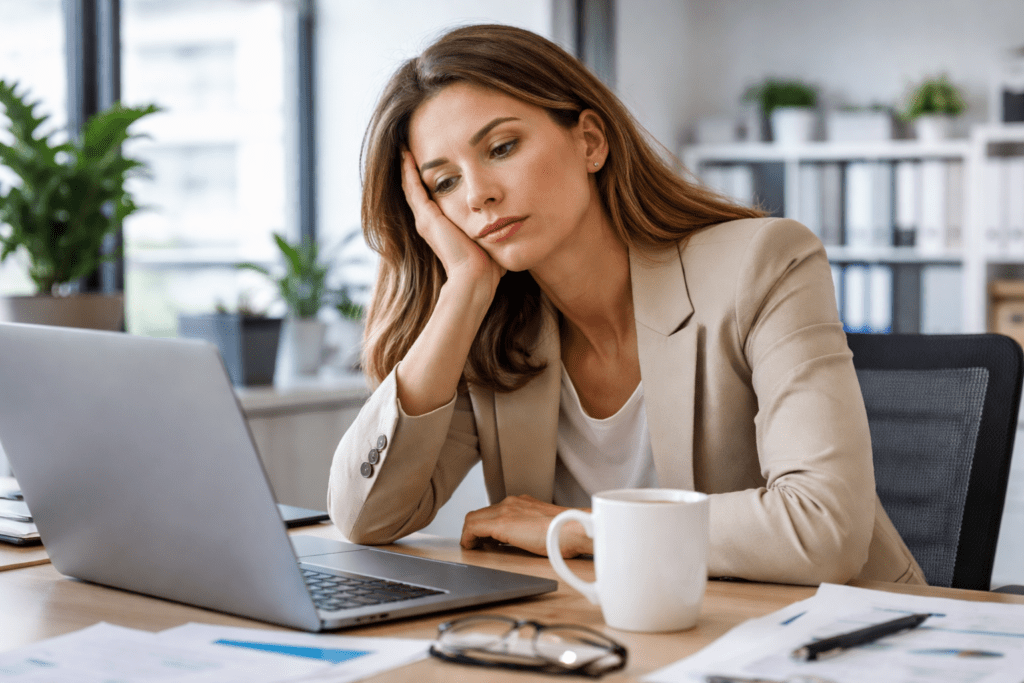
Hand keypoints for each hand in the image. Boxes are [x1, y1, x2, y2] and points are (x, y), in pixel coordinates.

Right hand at [400, 150, 504, 292]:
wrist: (475, 277)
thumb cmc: (487, 265)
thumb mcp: (488, 238)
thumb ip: (492, 228)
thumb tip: (509, 222)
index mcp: (441, 227)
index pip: (430, 198)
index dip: (429, 179)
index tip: (431, 161)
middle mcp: (428, 222)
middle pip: (416, 190)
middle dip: (413, 169)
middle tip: (409, 148)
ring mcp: (425, 220)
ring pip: (410, 186)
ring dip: (407, 166)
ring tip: (403, 148)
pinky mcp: (426, 218)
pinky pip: (412, 188)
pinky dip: (408, 171)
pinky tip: (406, 154)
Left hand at [460, 494, 591, 557]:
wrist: (573, 529)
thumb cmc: (566, 532)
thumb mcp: (545, 526)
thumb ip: (532, 527)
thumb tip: (528, 539)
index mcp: (522, 502)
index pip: (494, 510)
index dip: (485, 525)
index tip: (485, 538)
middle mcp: (511, 502)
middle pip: (480, 513)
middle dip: (475, 529)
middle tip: (477, 544)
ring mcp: (505, 510)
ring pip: (473, 518)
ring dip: (470, 533)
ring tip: (474, 547)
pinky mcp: (501, 523)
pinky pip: (472, 527)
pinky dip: (468, 538)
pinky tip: (471, 548)